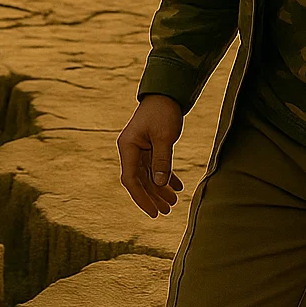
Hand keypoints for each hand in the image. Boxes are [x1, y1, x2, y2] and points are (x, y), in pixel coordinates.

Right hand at [118, 94, 184, 216]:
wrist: (166, 94)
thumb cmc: (163, 112)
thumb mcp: (164, 137)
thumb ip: (162, 161)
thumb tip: (159, 185)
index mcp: (128, 147)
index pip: (131, 179)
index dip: (141, 198)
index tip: (153, 212)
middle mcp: (131, 150)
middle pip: (139, 180)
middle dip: (152, 197)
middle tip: (166, 212)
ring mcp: (139, 149)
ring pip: (148, 176)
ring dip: (159, 190)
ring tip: (173, 204)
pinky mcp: (149, 147)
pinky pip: (155, 167)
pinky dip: (165, 177)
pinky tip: (177, 187)